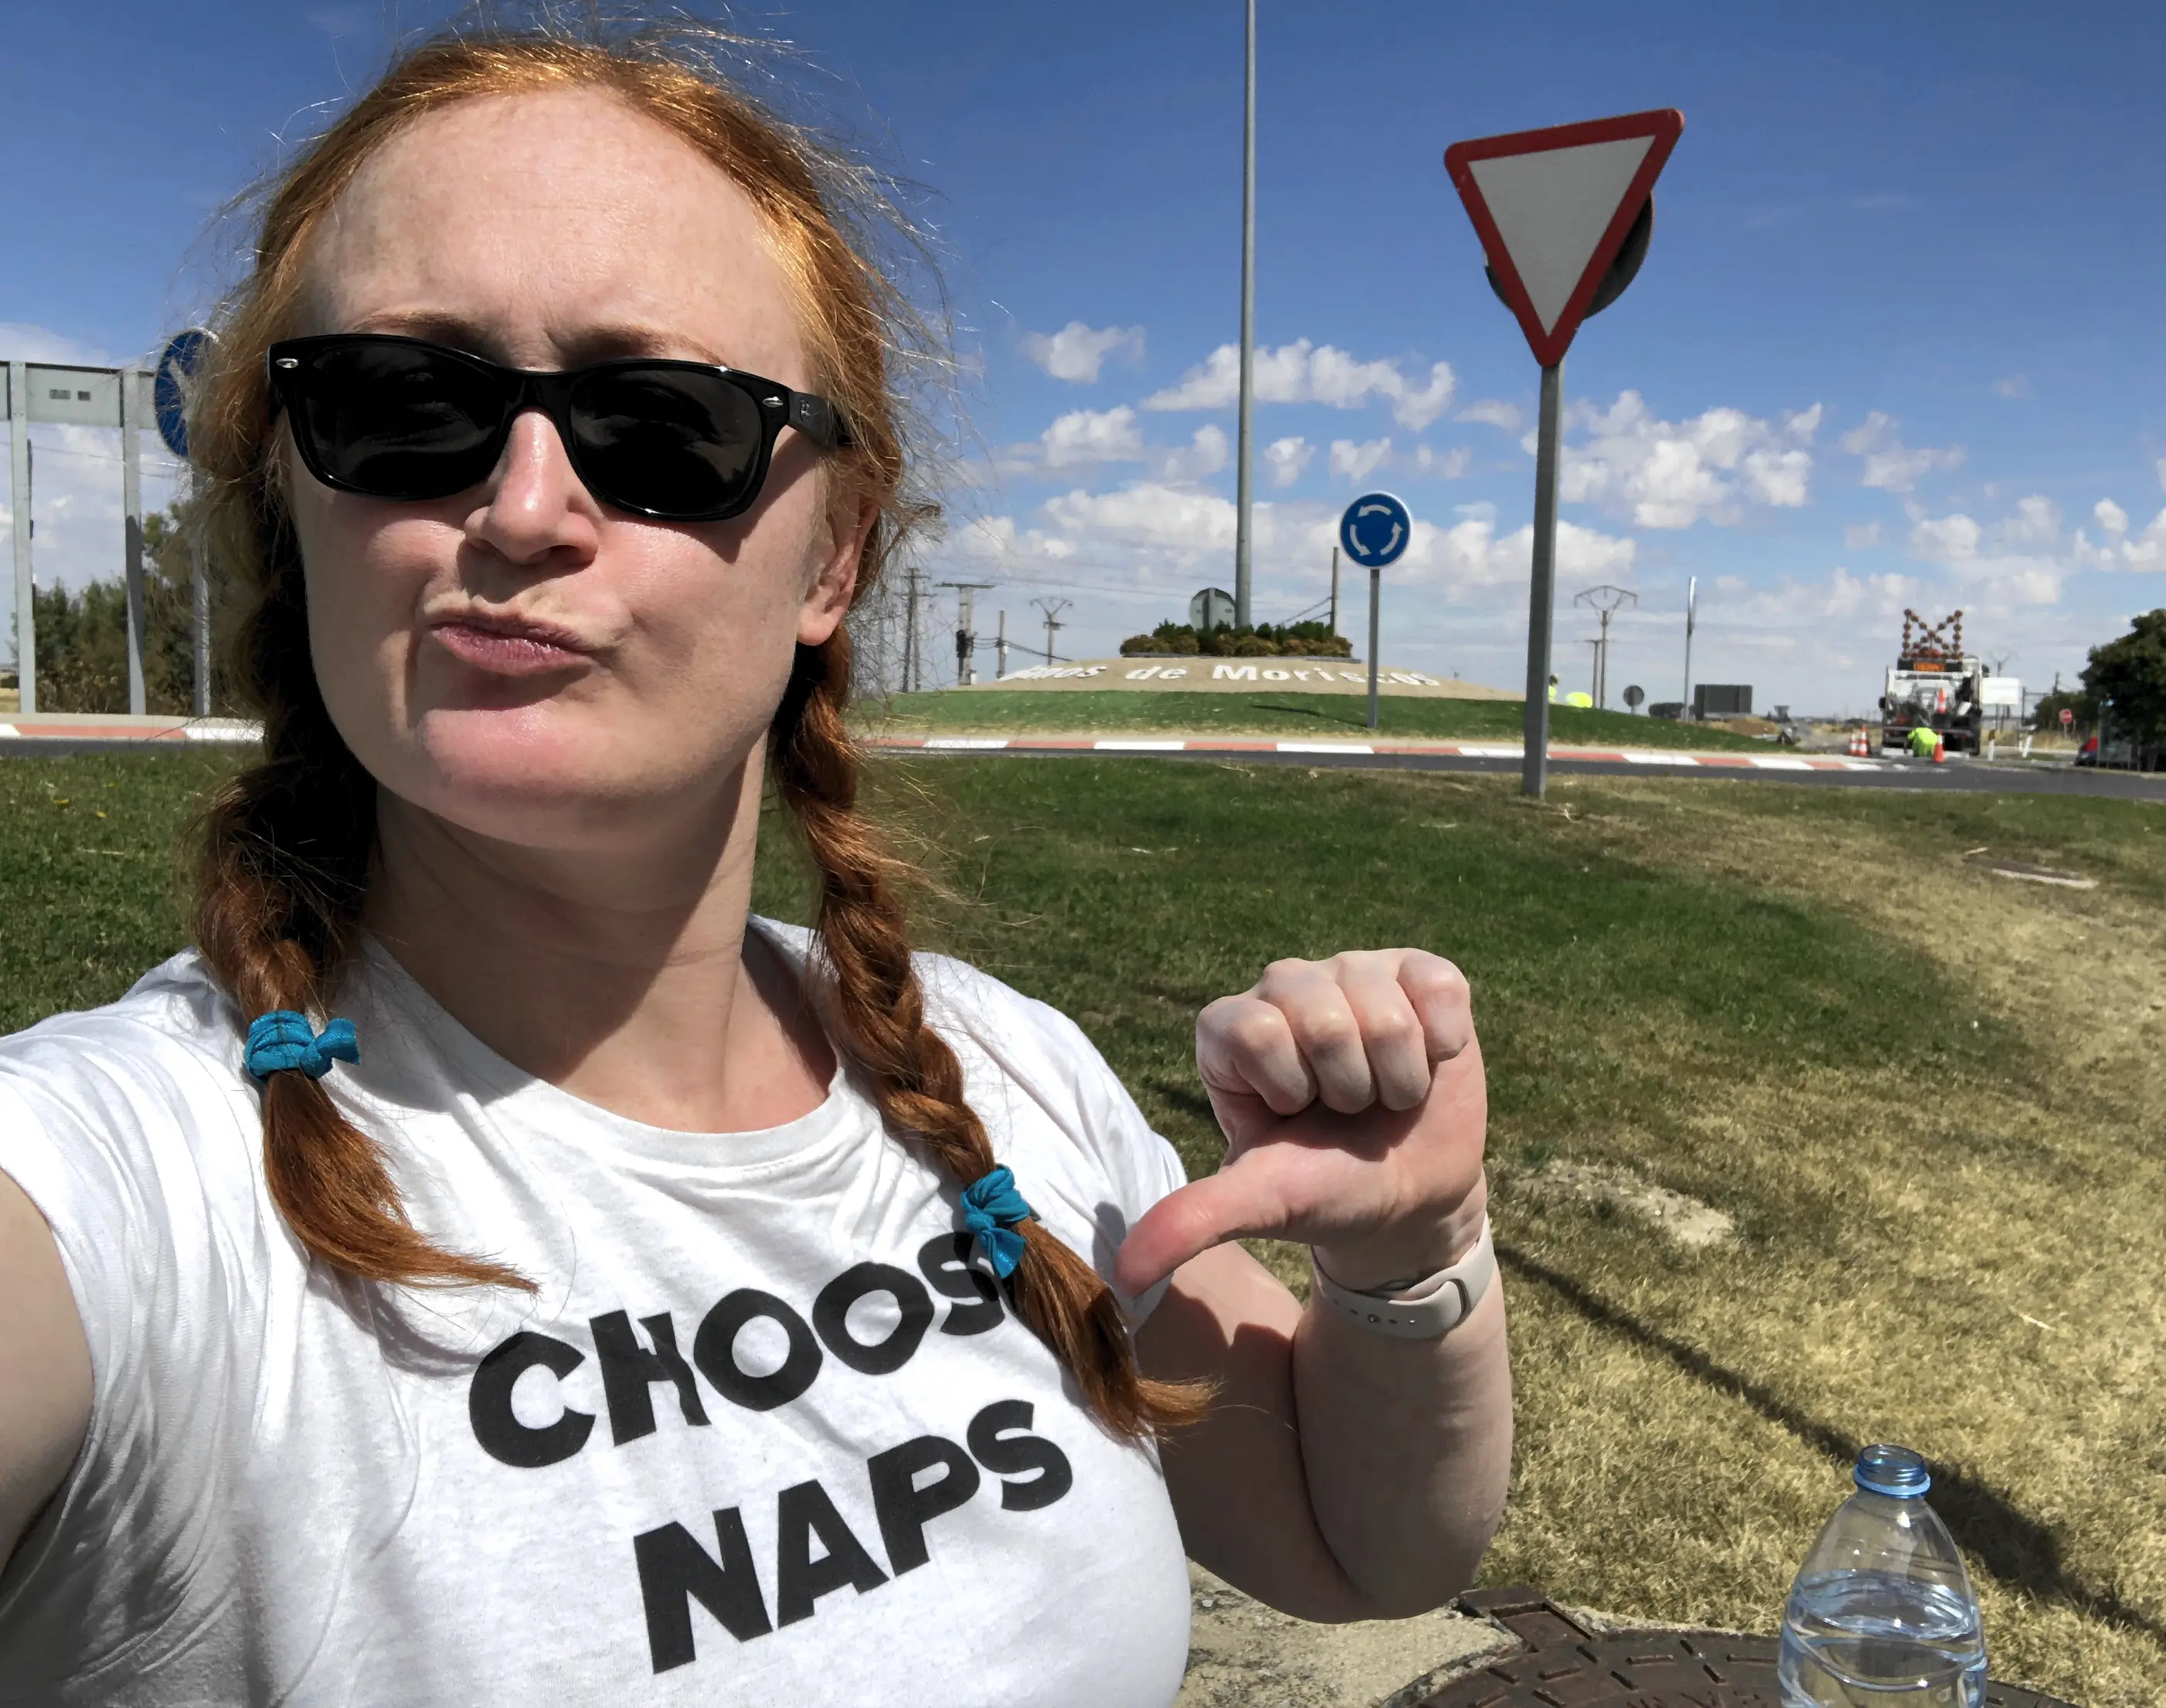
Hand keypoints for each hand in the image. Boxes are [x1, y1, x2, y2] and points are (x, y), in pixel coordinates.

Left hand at [1115, 949, 1486, 1297]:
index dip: (1291, 1090)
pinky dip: (1442, 1045)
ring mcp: (1354, 972)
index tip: (1295, 1119)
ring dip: (1397, 1078)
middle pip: (1326, 1022)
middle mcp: (1285, 986)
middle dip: (1349, 1091)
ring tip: (1384, 1094)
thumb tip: (1124, 1276)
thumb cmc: (1324, 1189)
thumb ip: (1193, 1221)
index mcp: (1229, 1028)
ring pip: (1385, 1013)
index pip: (1259, 1032)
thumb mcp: (1260, 1204)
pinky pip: (1439, 987)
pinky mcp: (1417, 972)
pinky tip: (1428, 1064)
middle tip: (1346, 1112)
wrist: (1408, 1197)